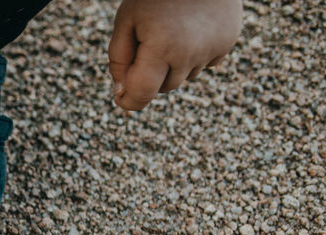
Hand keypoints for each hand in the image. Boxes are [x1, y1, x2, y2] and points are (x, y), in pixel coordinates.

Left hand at [108, 0, 241, 110]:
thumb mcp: (127, 20)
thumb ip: (119, 58)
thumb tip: (121, 92)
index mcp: (161, 47)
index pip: (142, 94)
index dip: (129, 101)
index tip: (120, 99)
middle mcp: (190, 53)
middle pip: (163, 87)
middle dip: (151, 75)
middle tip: (148, 43)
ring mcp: (213, 48)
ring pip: (184, 76)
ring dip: (173, 64)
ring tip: (171, 31)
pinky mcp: (227, 42)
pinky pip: (204, 63)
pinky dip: (194, 54)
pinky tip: (191, 30)